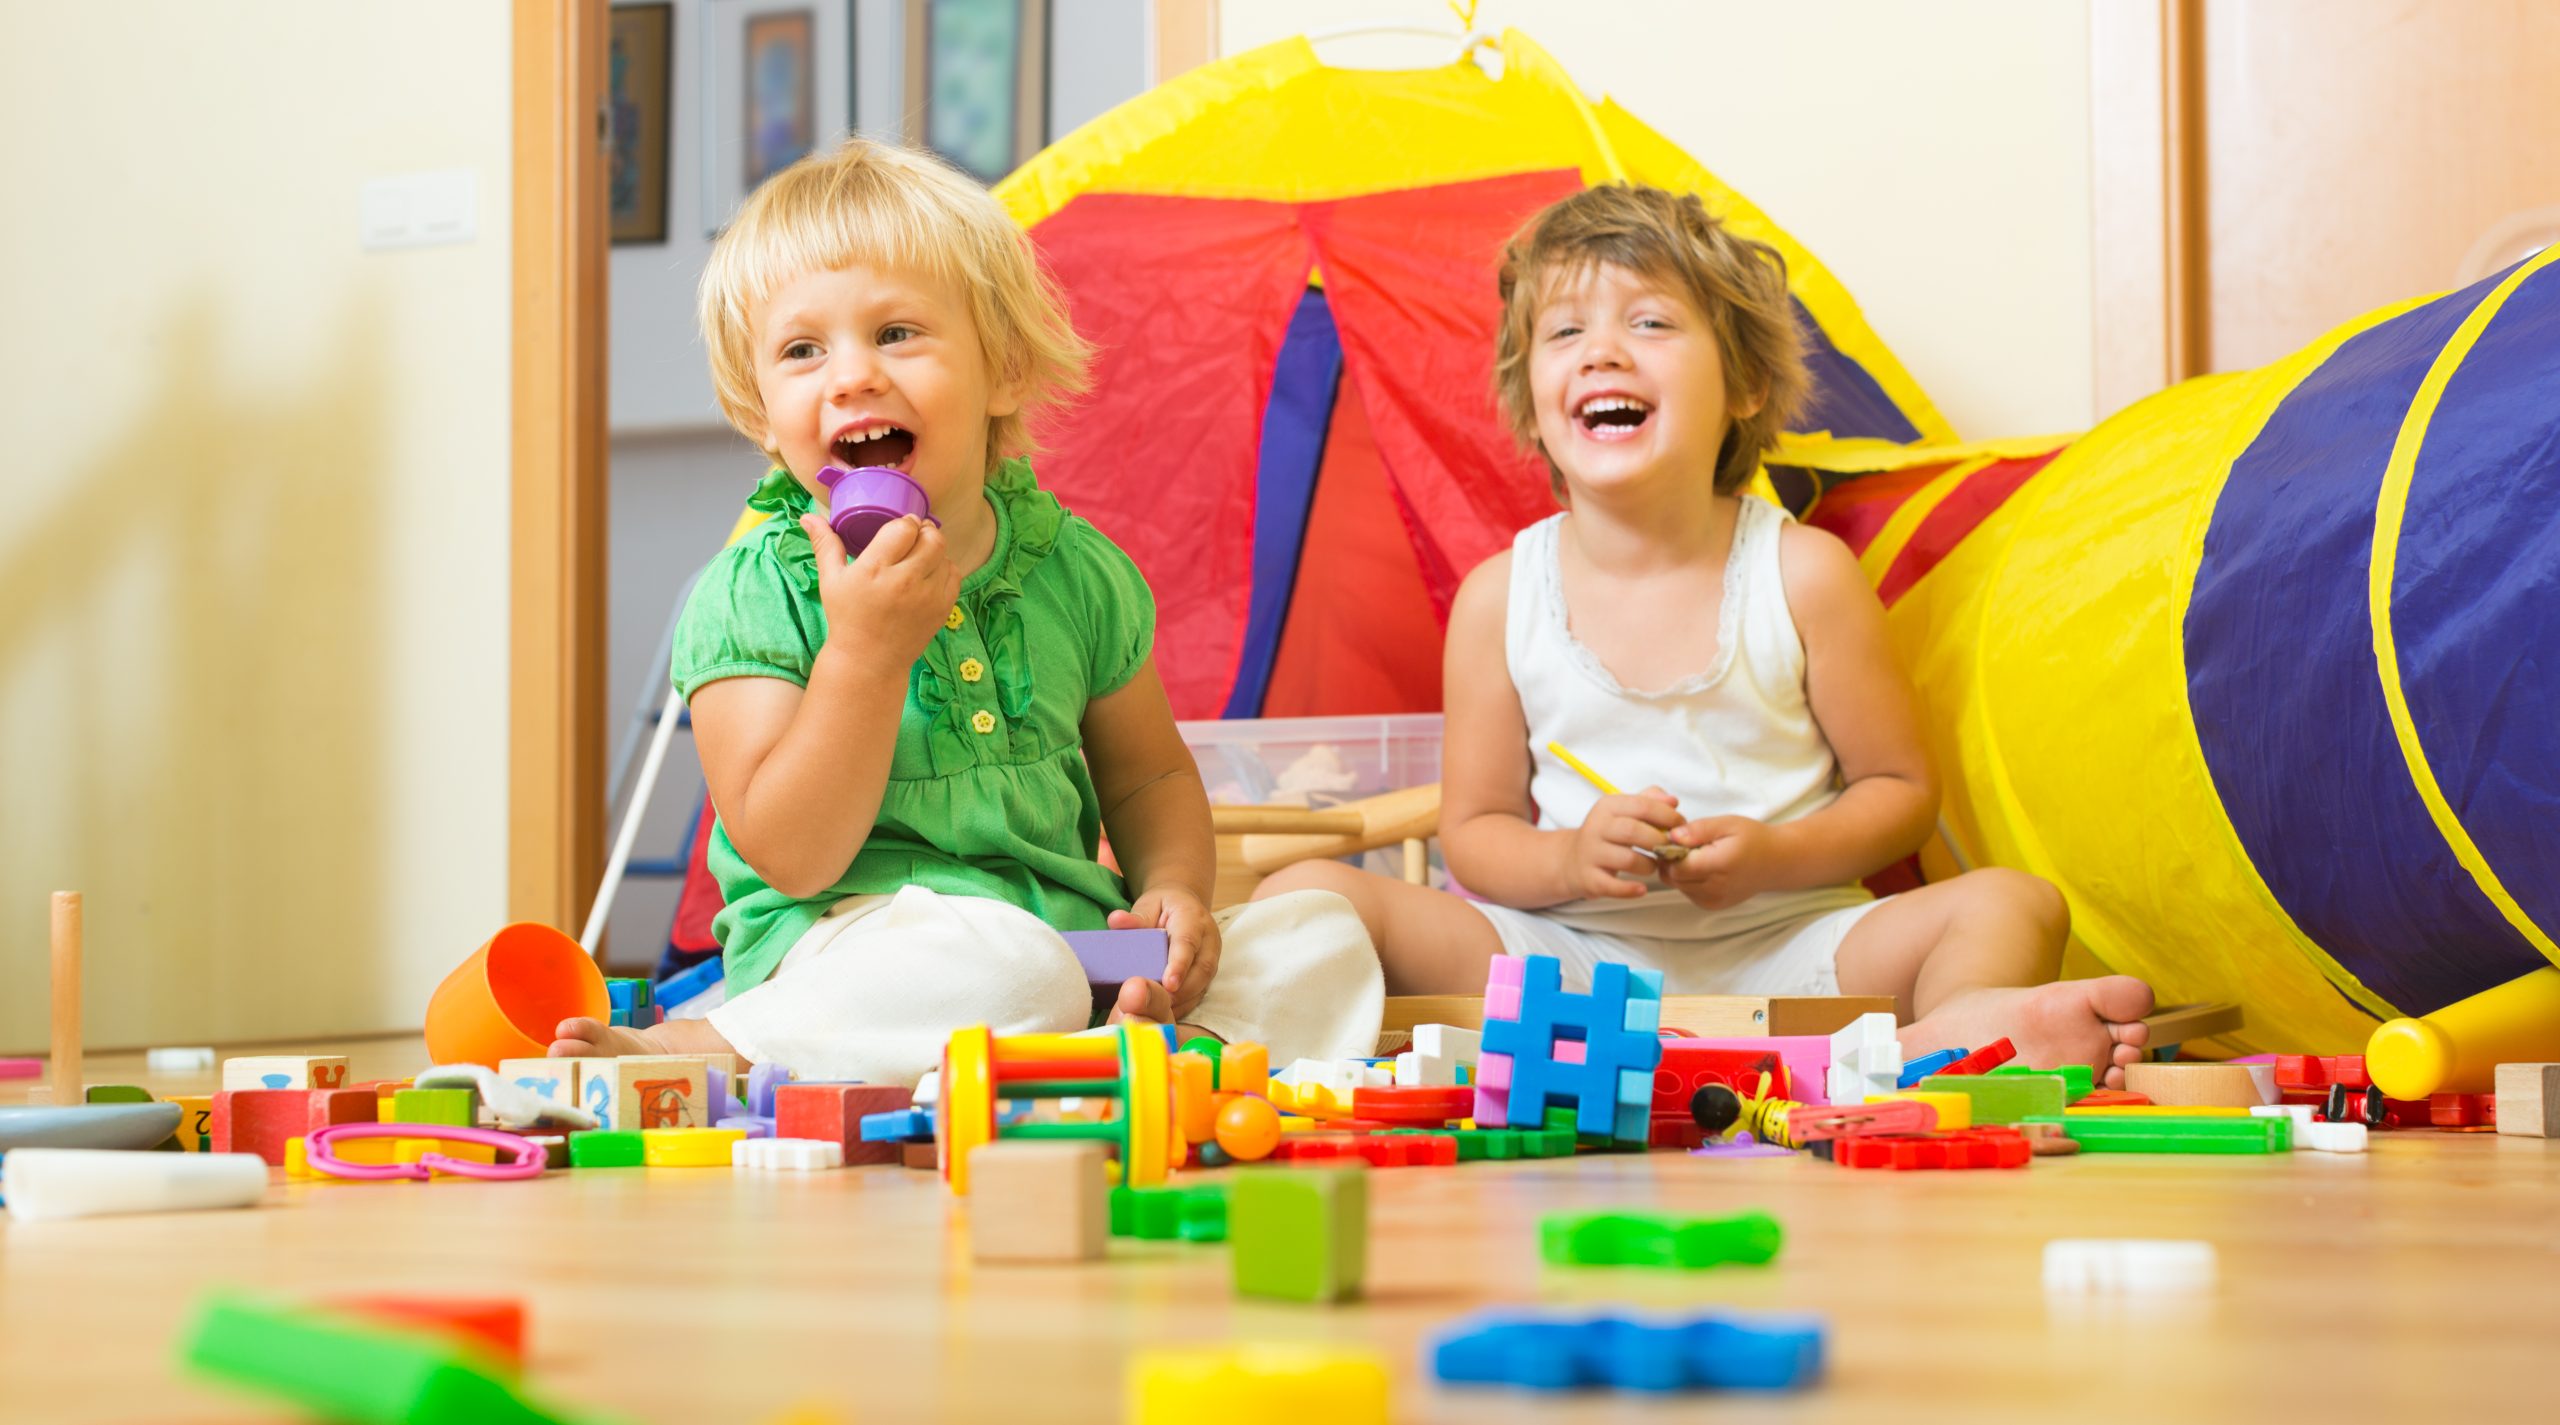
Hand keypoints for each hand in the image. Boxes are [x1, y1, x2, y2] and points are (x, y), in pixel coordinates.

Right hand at [803, 513, 960, 667]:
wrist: (869, 660)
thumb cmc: (847, 617)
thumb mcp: (831, 580)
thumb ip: (824, 545)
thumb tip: (808, 516)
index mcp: (875, 569)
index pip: (904, 528)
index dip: (906, 523)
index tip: (900, 527)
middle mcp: (905, 580)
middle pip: (931, 538)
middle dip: (924, 531)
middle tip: (914, 536)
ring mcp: (928, 596)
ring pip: (945, 554)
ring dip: (934, 549)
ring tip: (920, 554)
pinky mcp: (942, 609)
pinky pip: (954, 575)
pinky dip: (944, 568)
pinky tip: (929, 572)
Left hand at [1110, 886, 1220, 1018]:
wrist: (1183, 906)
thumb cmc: (1162, 906)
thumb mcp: (1148, 904)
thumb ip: (1135, 917)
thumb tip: (1116, 921)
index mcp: (1193, 919)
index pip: (1188, 943)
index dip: (1179, 965)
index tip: (1168, 984)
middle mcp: (1208, 940)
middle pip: (1201, 969)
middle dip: (1182, 991)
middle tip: (1157, 1005)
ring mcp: (1211, 958)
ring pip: (1203, 985)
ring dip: (1182, 1002)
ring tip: (1158, 1013)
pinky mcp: (1208, 974)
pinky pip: (1200, 993)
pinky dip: (1183, 1006)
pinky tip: (1164, 1014)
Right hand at [1559, 787, 1683, 899]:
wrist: (1572, 860)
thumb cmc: (1608, 834)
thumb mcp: (1624, 811)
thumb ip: (1649, 800)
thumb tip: (1672, 801)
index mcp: (1607, 806)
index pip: (1642, 806)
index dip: (1668, 816)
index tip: (1681, 827)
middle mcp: (1595, 827)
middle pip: (1634, 832)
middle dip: (1660, 842)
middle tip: (1671, 849)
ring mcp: (1590, 854)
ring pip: (1628, 860)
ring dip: (1649, 865)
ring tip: (1653, 866)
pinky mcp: (1589, 879)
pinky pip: (1613, 886)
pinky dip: (1631, 889)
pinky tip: (1641, 888)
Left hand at [1664, 815, 1777, 909]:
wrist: (1777, 861)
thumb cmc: (1753, 839)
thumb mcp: (1727, 824)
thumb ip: (1698, 830)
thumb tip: (1672, 836)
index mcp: (1719, 866)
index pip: (1676, 866)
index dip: (1670, 851)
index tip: (1679, 838)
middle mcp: (1715, 889)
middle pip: (1674, 878)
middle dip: (1672, 861)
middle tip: (1687, 844)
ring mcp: (1714, 900)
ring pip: (1678, 886)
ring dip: (1680, 870)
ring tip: (1698, 855)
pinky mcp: (1713, 905)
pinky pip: (1688, 893)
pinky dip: (1688, 880)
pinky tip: (1703, 867)